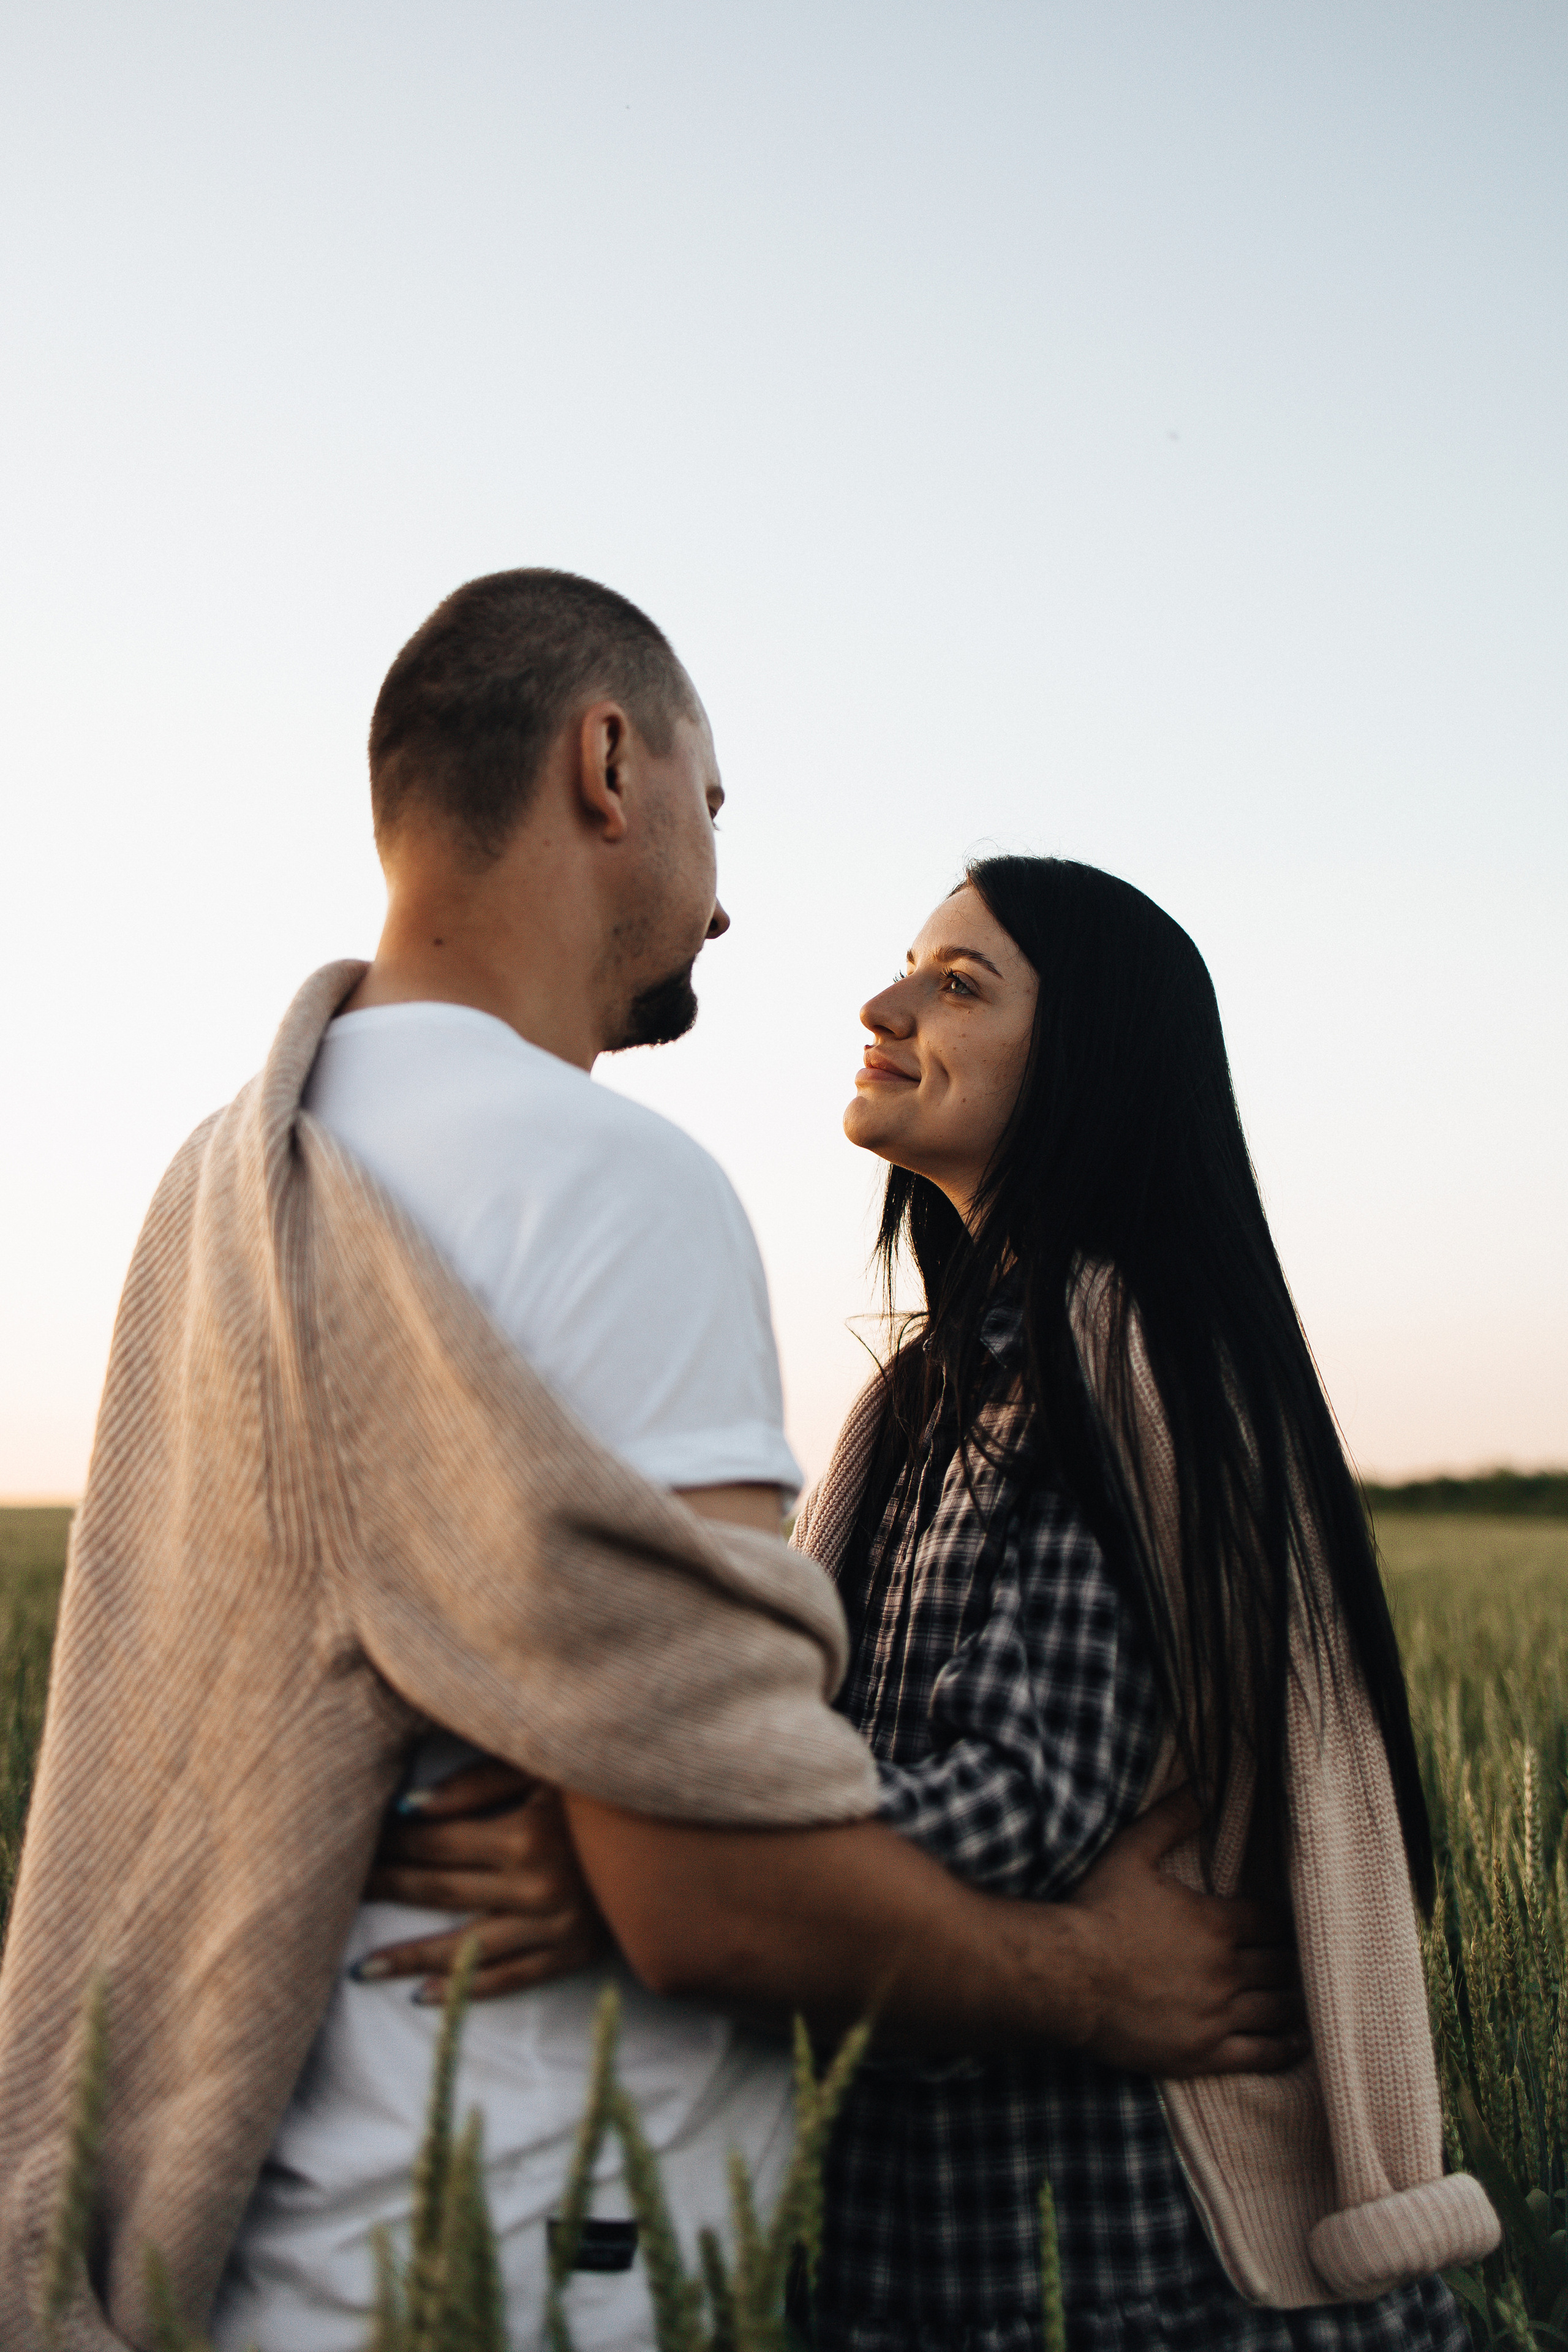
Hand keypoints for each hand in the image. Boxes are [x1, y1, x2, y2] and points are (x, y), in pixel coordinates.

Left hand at [358, 1760, 608, 2001]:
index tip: (351, 1845)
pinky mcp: (574, 1953)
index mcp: (525, 1835)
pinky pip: (510, 1979)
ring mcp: (555, 1928)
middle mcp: (536, 1888)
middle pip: (438, 1891)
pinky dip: (466, 1989)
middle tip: (335, 1896)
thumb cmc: (603, 1783)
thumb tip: (409, 1809)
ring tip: (360, 1969)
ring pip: (463, 1950)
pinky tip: (423, 1999)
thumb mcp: (544, 1765)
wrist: (680, 1834)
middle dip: (385, 1891)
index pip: (433, 1842)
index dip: (389, 1844)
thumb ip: (477, 1782)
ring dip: (408, 1959)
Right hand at [1067, 1786, 1307, 2076]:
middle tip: (1294, 1960)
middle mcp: (1227, 1971)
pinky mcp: (1203, 2053)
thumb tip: (1206, 1787)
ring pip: (1277, 2008)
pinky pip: (1261, 2054)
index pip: (1273, 1922)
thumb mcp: (1131, 1852)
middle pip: (1282, 1965)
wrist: (1065, 1976)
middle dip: (1290, 1960)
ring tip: (1301, 1997)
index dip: (1279, 1921)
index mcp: (1218, 1924)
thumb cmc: (1096, 1911)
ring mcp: (1217, 2016)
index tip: (1278, 1923)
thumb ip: (1172, 1818)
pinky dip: (1285, 2048)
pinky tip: (1297, 2041)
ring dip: (1292, 2000)